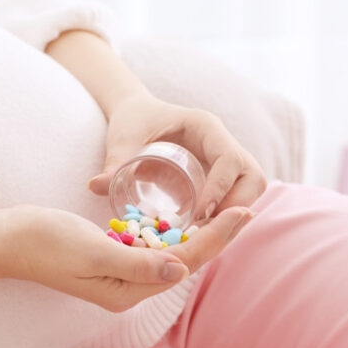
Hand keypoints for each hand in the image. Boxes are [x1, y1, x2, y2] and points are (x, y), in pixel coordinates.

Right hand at [0, 204, 252, 312]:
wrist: (9, 240)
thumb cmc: (46, 242)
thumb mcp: (93, 251)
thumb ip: (137, 262)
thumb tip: (181, 267)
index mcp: (126, 291)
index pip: (182, 263)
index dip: (216, 238)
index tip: (243, 213)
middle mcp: (128, 287)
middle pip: (181, 260)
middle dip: (215, 236)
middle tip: (247, 208)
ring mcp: (119, 274)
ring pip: (168, 254)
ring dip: (198, 234)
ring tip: (227, 212)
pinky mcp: (110, 258)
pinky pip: (149, 248)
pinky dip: (170, 232)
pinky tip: (187, 219)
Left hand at [88, 95, 266, 221]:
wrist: (138, 114)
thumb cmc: (132, 121)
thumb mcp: (122, 139)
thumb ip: (113, 162)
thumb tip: (96, 186)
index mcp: (205, 126)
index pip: (229, 158)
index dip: (220, 188)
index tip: (199, 214)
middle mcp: (222, 140)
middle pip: (252, 176)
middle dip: (236, 206)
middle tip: (205, 230)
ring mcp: (227, 157)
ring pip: (252, 187)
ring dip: (236, 212)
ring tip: (204, 233)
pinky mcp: (222, 173)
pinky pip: (238, 195)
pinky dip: (228, 214)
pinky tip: (204, 231)